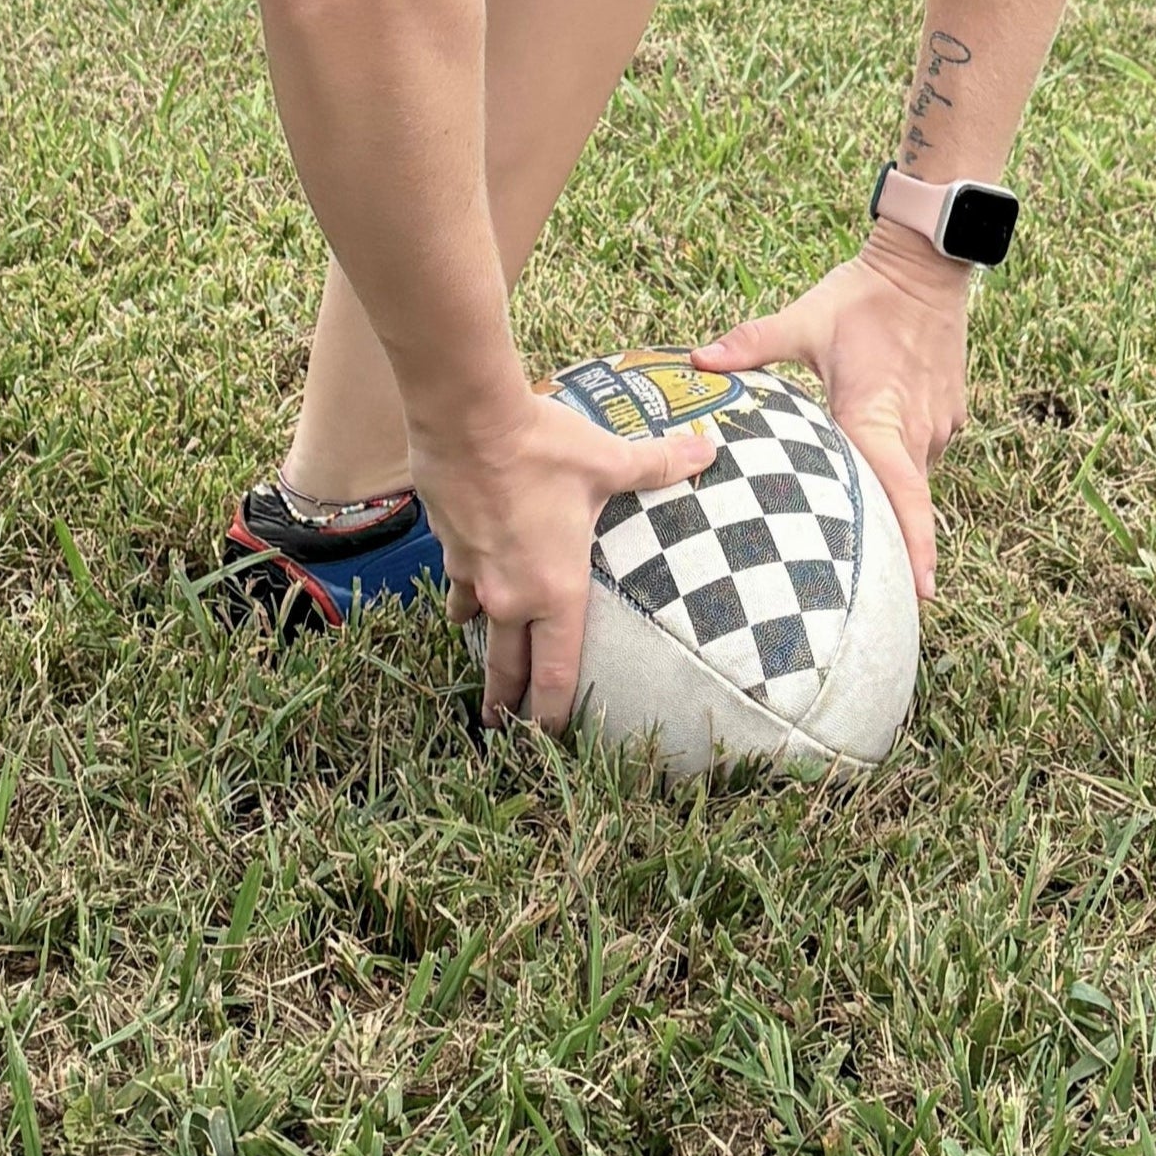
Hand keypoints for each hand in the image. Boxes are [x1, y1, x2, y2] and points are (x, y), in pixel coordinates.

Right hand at [410, 392, 662, 736]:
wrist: (468, 416)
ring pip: (478, 629)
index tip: (550, 739)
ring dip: (484, 651)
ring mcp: (474, 574)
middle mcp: (512, 596)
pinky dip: (464, 600)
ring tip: (485, 667)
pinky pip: (458, 587)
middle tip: (504, 729)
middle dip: (508, 703)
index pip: (556, 673)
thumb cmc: (544, 447)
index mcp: (556, 591)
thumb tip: (708, 448)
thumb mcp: (608, 460)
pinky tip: (463, 602)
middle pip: (508, 667)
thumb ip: (658, 464)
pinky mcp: (447, 546)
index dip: (553, 714)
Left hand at [695, 224, 972, 595]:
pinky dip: (903, 466)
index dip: (916, 547)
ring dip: (894, 501)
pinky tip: (877, 470)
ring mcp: (939, 423)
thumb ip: (749, 345)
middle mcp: (916, 429)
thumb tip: (694, 360)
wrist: (925, 264)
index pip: (903, 495)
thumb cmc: (863, 295)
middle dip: (897, 546)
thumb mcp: (804, 319)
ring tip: (869, 538)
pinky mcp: (949, 413)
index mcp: (878, 416)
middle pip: (907, 502)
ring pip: (914, 478)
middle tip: (877, 592)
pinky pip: (924, 454)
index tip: (922, 595)